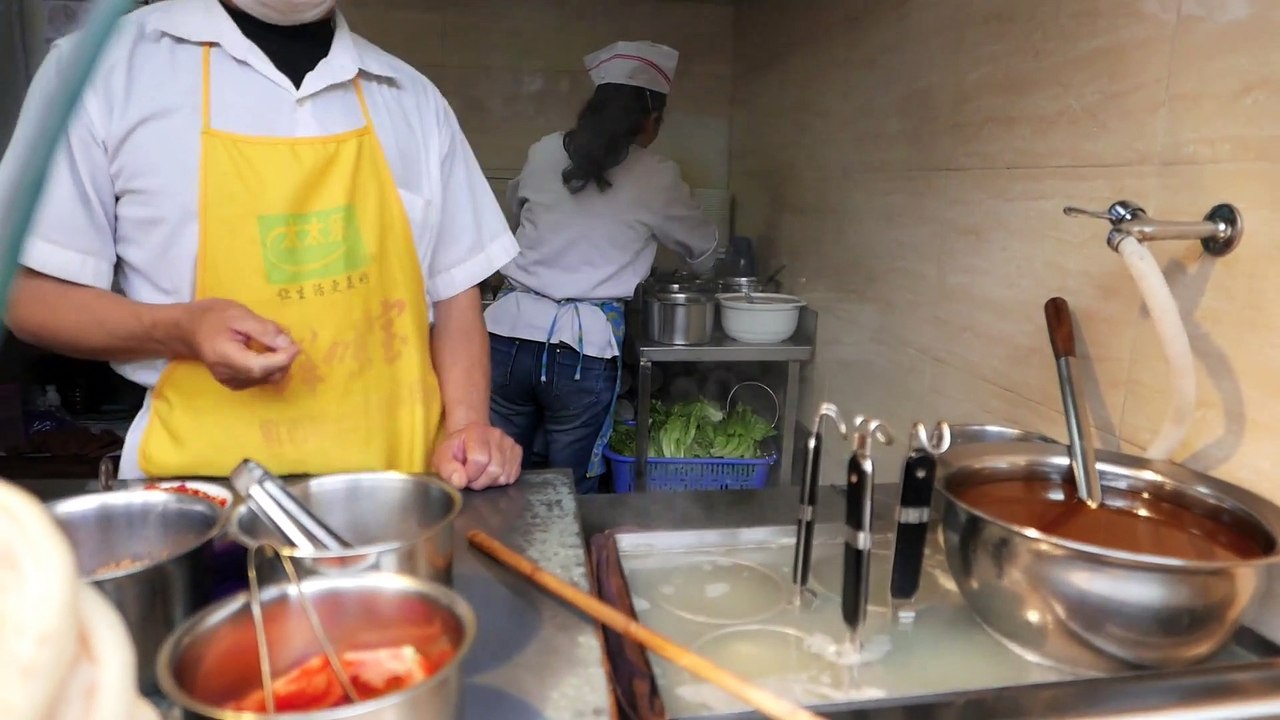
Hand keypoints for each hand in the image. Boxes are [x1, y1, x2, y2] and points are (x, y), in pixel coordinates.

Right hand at [181, 299, 298, 390]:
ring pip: (267, 379)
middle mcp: (229, 377)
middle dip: (283, 360)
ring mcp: (231, 383)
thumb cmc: (211, 317)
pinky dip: (269, 366)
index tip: (296, 346)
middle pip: (268, 376)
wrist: (187, 329)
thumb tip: (288, 344)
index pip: (261, 367)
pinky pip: (260, 379)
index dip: (283, 359)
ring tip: (273, 342)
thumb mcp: (239, 315)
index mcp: (226, 358)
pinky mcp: (235, 383)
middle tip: (286, 339)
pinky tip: (265, 351)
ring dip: (278, 363)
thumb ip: (264, 330)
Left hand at [432, 423, 521, 490]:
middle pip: (494, 470)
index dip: (470, 474)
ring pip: (504, 476)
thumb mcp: (443, 457)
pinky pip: (512, 476)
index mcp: (476, 432)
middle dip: (480, 481)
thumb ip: (447, 469)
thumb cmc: (456, 450)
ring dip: (490, 482)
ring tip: (481, 474)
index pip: (480, 460)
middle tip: (471, 477)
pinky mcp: (517, 452)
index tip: (463, 475)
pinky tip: (491, 474)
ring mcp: (509, 443)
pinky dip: (500, 480)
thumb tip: (460, 481)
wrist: (469, 439)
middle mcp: (497, 435)